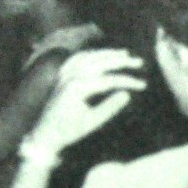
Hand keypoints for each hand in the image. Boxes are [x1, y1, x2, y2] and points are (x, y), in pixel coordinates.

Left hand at [26, 49, 145, 154]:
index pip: (109, 79)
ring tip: (125, 54)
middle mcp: (70, 76)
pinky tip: (102, 55)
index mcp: (78, 87)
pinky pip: (78, 58)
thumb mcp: (91, 122)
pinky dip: (92, 54)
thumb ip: (109, 107)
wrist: (45, 134)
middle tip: (139, 62)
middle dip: (122, 61)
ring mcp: (65, 74)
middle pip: (101, 62)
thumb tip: (127, 94)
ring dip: (108, 53)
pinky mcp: (62, 76)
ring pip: (90, 56)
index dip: (128, 81)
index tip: (143, 85)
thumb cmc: (69, 131)